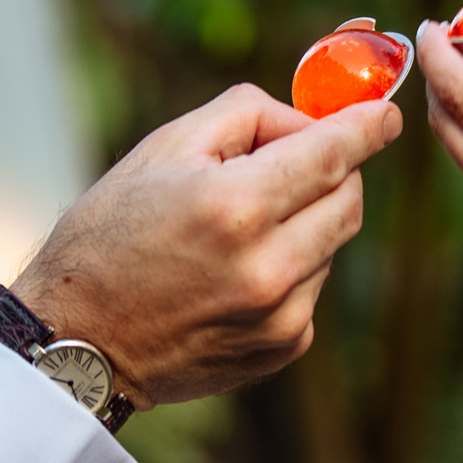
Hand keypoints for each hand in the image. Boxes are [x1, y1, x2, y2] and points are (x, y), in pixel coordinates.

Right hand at [13, 85, 400, 405]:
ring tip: (239, 228)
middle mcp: (267, 266)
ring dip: (307, 221)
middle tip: (292, 162)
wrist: (77, 339)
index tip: (385, 115)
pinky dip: (292, 267)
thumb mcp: (163, 149)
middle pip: (348, 199)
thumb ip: (247, 115)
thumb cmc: (110, 234)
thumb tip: (310, 120)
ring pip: (333, 243)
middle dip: (333, 171)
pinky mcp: (282, 347)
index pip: (333, 154)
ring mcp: (280, 315)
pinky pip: (313, 286)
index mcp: (235, 206)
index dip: (367, 128)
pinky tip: (234, 272)